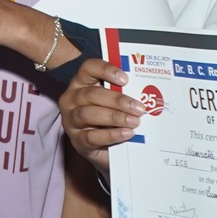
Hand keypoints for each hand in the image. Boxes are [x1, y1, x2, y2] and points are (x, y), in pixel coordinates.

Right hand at [59, 56, 142, 172]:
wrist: (105, 149)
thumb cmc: (111, 119)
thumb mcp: (115, 103)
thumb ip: (123, 94)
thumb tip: (146, 92)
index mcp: (81, 83)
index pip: (88, 68)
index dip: (105, 70)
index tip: (125, 79)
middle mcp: (71, 99)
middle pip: (91, 94)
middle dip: (117, 100)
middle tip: (138, 108)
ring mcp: (71, 120)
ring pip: (88, 114)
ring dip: (114, 117)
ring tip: (134, 122)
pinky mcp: (77, 141)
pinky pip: (92, 137)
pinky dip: (111, 135)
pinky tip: (126, 133)